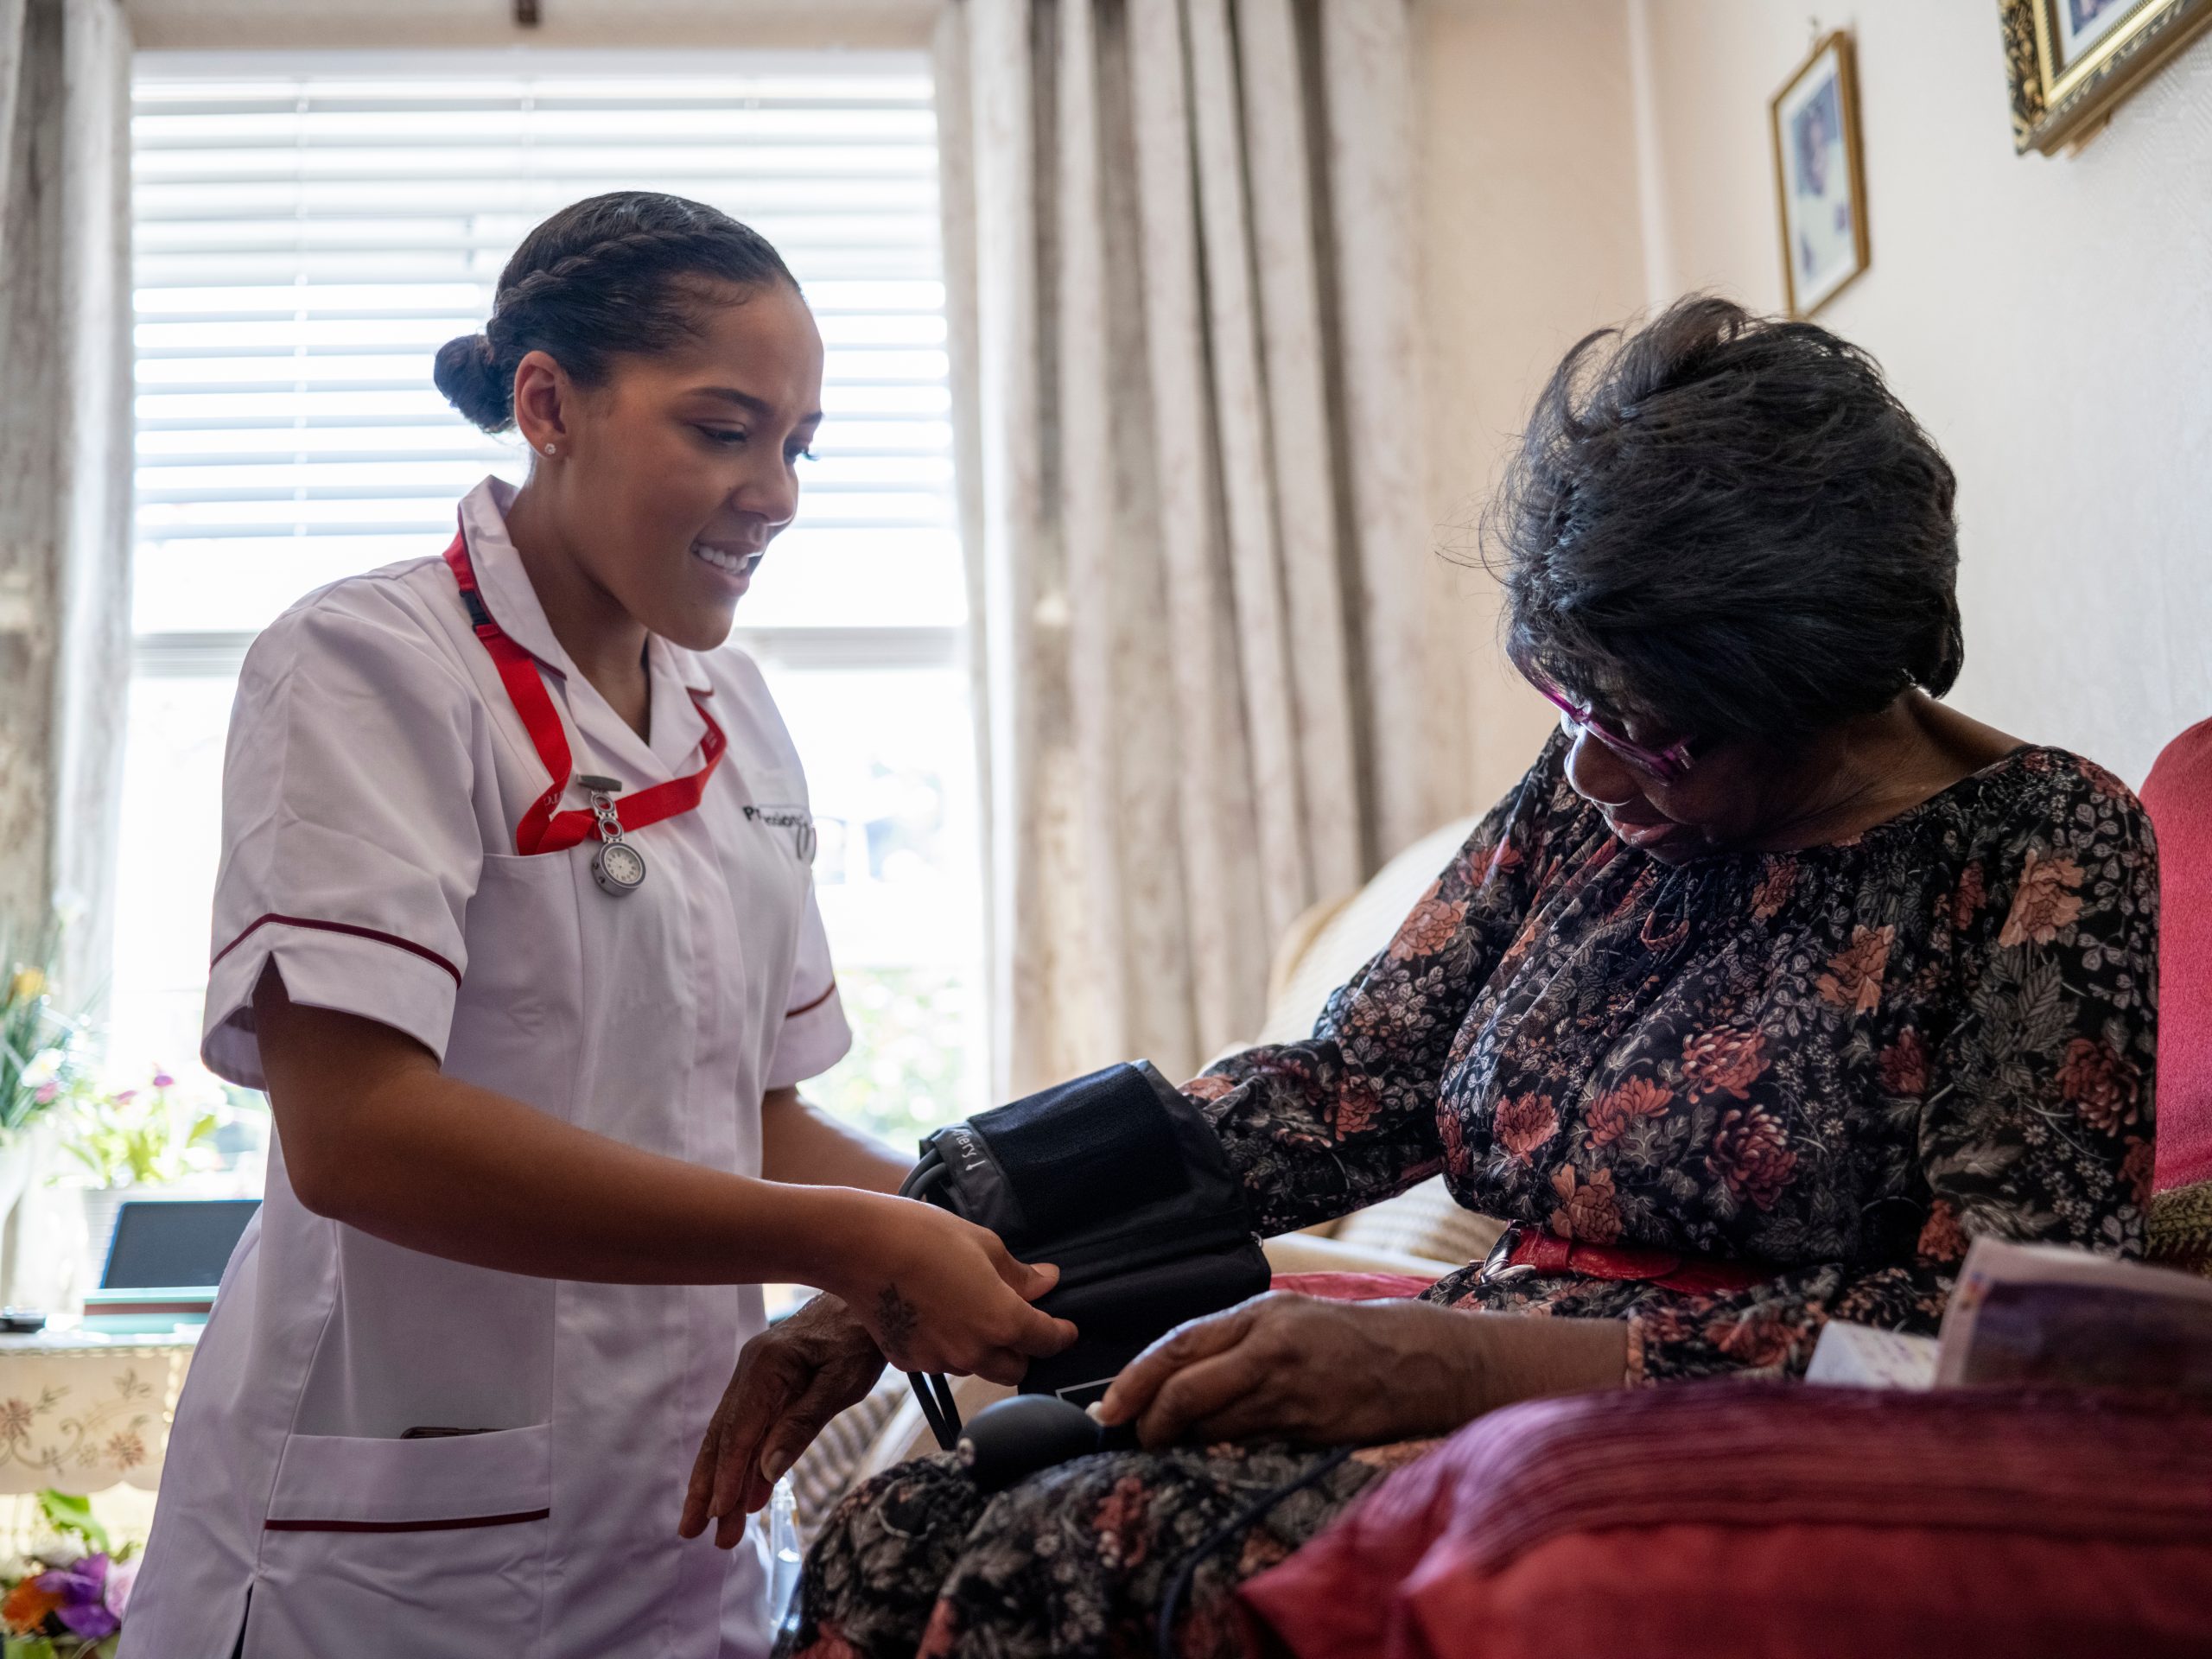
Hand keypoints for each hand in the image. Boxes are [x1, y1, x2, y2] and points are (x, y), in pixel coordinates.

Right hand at [679, 1295, 883, 1547]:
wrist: (864, 1294)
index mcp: (766, 1366)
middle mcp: (751, 1372)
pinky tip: (745, 1498)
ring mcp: (756, 1378)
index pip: (739, 1432)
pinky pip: (751, 1430)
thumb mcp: (841, 1381)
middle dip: (707, 1487)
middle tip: (691, 1532)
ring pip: (732, 1437)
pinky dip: (746, 1464)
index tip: (715, 1513)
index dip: (727, 1475)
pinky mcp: (768, 1385)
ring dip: (723, 1483)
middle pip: (723, 1437)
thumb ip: (803, 1424)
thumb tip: (766, 1470)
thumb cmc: (859, 1336)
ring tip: (717, 1531)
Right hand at [832, 1194, 1077, 1383]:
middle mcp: (975, 1352)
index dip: (1061, 1334)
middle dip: (1020, 1349)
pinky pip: (940, 1361)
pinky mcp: (909, 1363)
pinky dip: (945, 1345)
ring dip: (981, 1348)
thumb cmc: (926, 1236)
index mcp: (1003, 1321)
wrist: (861, 1248)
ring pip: (976, 1366)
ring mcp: (939, 1362)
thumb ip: (1019, 1274)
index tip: (1066, 1328)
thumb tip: (1047, 1282)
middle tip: (1013, 1318)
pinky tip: (932, 1314)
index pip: (1047, 1342)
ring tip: (965, 1309)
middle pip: (1014, 1368)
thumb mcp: (984, 1244)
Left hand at [1095, 1294, 1628, 1448]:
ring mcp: (1292, 1393)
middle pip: (1187, 1390)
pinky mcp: (1312, 1430)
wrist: (1422, 1361)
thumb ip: (1235, 1341)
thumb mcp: (1288, 1317)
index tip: (1109, 1408)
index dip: (1136, 1379)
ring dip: (1186, 1441)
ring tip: (1173, 1446)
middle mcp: (1271, 1349)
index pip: (1180, 1346)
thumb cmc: (1347, 1336)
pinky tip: (1221, 1453)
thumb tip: (1173, 1376)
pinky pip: (1252, 1445)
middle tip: (1135, 1437)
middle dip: (1151, 1420)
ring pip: (1214, 1425)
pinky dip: (1227, 1452)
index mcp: (1261, 1315)